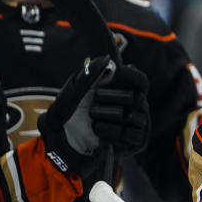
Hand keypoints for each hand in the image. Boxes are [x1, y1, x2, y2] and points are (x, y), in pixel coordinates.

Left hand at [38, 55, 149, 175]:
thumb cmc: (68, 115)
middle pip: (137, 96)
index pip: (141, 81)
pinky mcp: (136, 142)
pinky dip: (111, 131)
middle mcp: (134, 106)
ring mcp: (136, 125)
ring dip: (108, 115)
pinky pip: (131, 134)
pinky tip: (98, 132)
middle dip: (113, 97)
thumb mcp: (74, 91)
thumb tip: (107, 58)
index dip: (132, 76)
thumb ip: (90, 74)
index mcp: (123, 91)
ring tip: (93, 119)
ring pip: (133, 115)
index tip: (117, 73)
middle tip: (95, 100)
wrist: (61, 143)